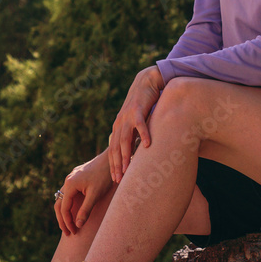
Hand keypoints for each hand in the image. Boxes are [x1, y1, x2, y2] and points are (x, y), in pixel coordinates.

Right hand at [54, 149, 113, 234]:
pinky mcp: (76, 177)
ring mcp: (71, 178)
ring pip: (63, 198)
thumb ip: (86, 210)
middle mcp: (68, 180)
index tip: (73, 231)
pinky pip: (68, 193)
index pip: (64, 208)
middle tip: (69, 232)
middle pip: (60, 204)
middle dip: (63, 219)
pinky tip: (74, 211)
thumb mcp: (95, 194)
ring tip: (69, 225)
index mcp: (70, 184)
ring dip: (65, 212)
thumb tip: (78, 225)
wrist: (111, 159)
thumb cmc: (104, 176)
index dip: (67, 221)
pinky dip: (69, 204)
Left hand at [108, 65, 164, 183]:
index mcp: (118, 127)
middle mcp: (120, 123)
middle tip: (118, 180)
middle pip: (116, 147)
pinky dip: (142, 135)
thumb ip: (134, 134)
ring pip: (124, 139)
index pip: (113, 150)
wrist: (146, 82)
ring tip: (128, 168)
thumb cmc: (143, 104)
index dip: (113, 165)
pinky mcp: (138, 109)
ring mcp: (127, 116)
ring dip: (126, 155)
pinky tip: (147, 145)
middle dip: (116, 164)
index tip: (115, 179)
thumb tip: (137, 152)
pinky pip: (140, 124)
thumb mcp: (136, 121)